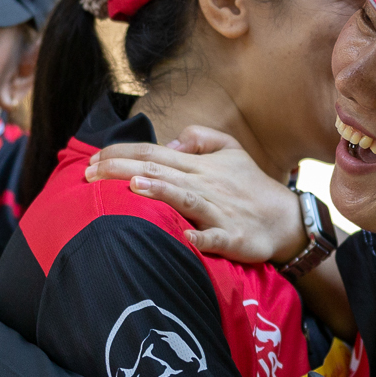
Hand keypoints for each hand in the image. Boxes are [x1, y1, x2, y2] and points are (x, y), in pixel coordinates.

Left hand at [85, 127, 307, 263]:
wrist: (286, 220)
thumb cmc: (251, 186)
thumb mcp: (231, 151)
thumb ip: (201, 138)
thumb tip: (171, 141)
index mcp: (199, 166)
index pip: (154, 153)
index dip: (122, 153)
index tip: (92, 158)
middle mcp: (205, 184)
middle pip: (160, 171)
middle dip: (123, 169)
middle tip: (89, 174)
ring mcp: (219, 211)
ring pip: (185, 198)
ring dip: (160, 191)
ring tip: (133, 186)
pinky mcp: (233, 237)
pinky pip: (215, 237)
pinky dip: (200, 238)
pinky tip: (183, 238)